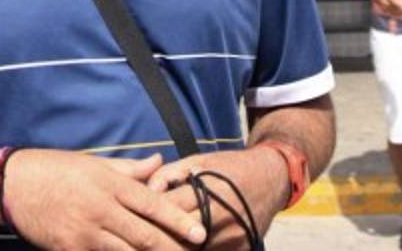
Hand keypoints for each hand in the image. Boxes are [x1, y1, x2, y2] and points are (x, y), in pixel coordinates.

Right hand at [3, 150, 206, 250]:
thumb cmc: (55, 169)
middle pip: (145, 236)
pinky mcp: (68, 250)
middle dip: (172, 250)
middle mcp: (100, 209)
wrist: (12, 185)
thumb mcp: (94, 163)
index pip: (153, 204)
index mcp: (109, 184)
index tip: (201, 235)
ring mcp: (83, 234)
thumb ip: (130, 169)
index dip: (178, 221)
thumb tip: (160, 163)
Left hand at [146, 149, 287, 249]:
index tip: (129, 215)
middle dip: (156, 236)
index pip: (169, 209)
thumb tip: (145, 191)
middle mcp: (223, 217)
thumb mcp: (198, 160)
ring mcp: (233, 237)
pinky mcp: (241, 250)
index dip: (147, 214)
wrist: (272, 178)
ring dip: (172, 246)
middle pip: (178, 235)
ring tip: (150, 243)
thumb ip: (168, 174)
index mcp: (210, 190)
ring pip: (192, 250)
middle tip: (135, 236)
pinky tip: (177, 245)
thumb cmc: (230, 166)